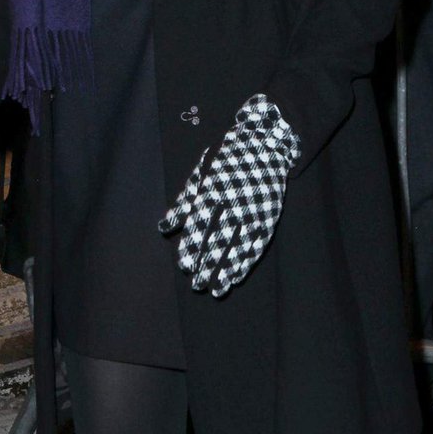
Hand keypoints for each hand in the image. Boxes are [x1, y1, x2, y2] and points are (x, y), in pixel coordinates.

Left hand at [159, 95, 299, 297]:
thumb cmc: (225, 159)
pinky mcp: (268, 216)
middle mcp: (233, 202)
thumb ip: (182, 203)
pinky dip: (247, 261)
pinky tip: (237, 276)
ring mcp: (253, 210)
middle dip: (207, 264)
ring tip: (216, 289)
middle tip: (197, 285)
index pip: (200, 225)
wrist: (264, 143)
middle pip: (218, 239)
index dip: (192, 247)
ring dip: (227, 269)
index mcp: (213, 190)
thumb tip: (164, 228)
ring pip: (239, 246)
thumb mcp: (199, 175)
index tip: (185, 266)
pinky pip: (257, 244)